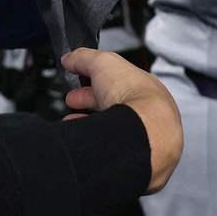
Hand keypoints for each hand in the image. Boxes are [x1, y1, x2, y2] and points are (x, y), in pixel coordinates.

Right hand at [61, 47, 182, 192]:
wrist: (147, 132)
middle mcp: (146, 113)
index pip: (117, 83)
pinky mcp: (135, 158)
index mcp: (144, 88)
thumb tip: (70, 57)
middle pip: (115, 106)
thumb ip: (84, 58)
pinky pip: (112, 148)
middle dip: (90, 102)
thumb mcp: (102, 63)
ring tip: (71, 123)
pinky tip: (81, 141)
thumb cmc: (133, 95)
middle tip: (73, 101)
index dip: (94, 81)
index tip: (77, 82)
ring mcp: (142, 136)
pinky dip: (94, 142)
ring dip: (90, 123)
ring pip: (114, 128)